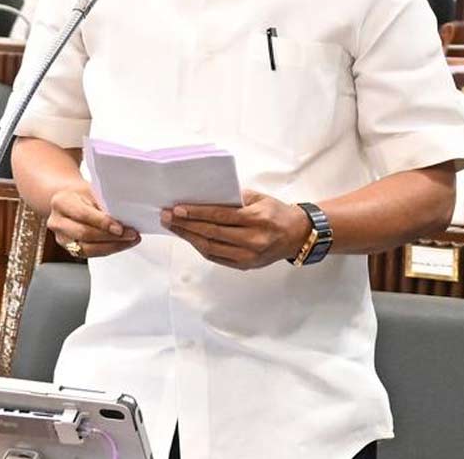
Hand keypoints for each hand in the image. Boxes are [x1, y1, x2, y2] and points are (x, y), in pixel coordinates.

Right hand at [47, 183, 139, 258]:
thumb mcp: (91, 190)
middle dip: (111, 237)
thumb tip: (124, 216)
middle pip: (84, 234)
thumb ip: (103, 203)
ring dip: (112, 246)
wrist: (68, 201)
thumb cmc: (80, 194)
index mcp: (61, 202)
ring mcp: (62, 238)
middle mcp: (57, 222)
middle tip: (130, 234)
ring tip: (129, 241)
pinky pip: (90, 254)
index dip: (103, 223)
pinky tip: (120, 244)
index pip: (83, 215)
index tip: (120, 228)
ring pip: (87, 249)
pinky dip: (108, 249)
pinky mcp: (70, 249)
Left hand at [162, 190, 310, 269]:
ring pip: (211, 248)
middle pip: (212, 233)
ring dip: (188, 237)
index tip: (177, 208)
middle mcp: (253, 240)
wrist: (297, 235)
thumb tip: (203, 197)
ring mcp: (249, 256)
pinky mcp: (245, 266)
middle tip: (166, 216)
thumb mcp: (258, 198)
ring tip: (173, 227)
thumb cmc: (276, 212)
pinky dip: (200, 247)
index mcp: (257, 219)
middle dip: (186, 225)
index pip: (220, 216)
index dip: (196, 213)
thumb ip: (234, 198)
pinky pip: (217, 257)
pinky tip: (188, 237)